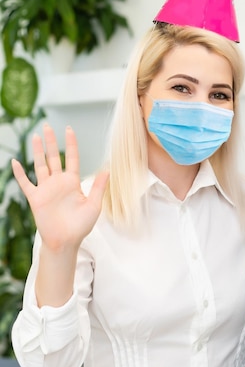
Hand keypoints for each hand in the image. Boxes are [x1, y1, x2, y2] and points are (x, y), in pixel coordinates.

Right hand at [12, 124, 108, 252]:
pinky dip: (19, 173)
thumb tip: (108, 169)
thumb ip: (99, 187)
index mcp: (73, 182)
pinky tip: (15, 161)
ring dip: (36, 151)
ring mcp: (46, 189)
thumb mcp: (94, 205)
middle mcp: (58, 182)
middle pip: (53, 157)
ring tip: (34, 136)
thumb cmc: (81, 226)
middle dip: (50, 142)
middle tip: (47, 126)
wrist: (66, 241)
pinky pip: (25, 183)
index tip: (69, 129)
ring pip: (39, 165)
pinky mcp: (35, 198)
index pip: (71, 158)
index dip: (70, 143)